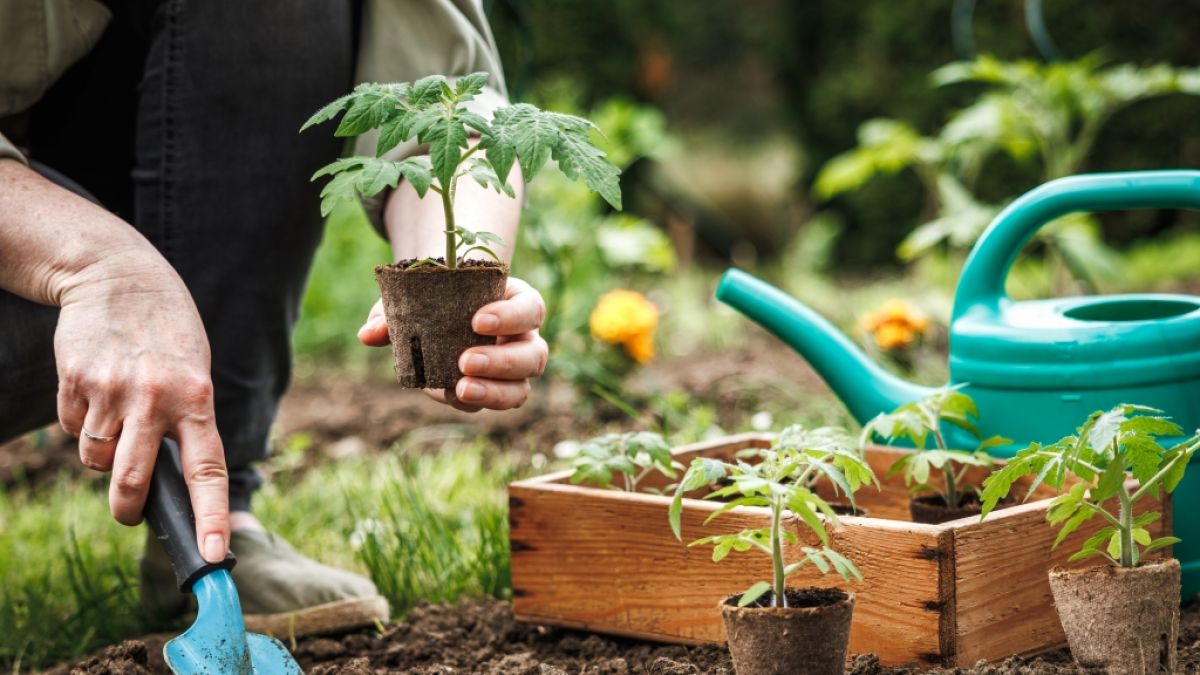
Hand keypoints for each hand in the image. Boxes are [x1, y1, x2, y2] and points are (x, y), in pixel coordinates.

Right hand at [0, 161, 229, 562]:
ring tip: (116, 417)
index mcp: (197, 397)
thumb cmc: (167, 333)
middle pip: (133, 481)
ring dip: (102, 454)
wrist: (118, 276)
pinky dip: (82, 422)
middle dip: (127, 508)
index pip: (207, 469)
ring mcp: (112, 391)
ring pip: (97, 459)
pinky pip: (73, 428)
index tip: (214, 554)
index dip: (211, 516)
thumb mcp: (194, 371)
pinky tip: (95, 388)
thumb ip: (186, 421)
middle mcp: (155, 398)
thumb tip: (170, 481)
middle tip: (129, 514)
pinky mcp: (75, 381)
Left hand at [358, 276, 548, 410]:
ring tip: (460, 388)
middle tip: (465, 361)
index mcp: (517, 303)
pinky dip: (471, 402)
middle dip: (502, 362)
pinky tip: (447, 393)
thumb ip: (393, 311)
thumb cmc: (438, 296)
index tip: (477, 321)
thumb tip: (368, 334)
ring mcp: (513, 370)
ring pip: (520, 389)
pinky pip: (492, 403)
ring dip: (493, 392)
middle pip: (533, 356)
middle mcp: (524, 339)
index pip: (531, 309)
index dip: (511, 317)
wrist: (440, 310)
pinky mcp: (495, 392)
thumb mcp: (417, 294)